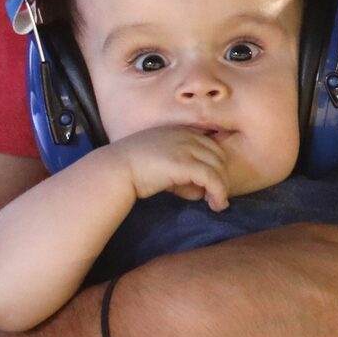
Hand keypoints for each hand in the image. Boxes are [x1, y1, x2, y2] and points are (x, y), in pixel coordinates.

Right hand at [109, 125, 237, 211]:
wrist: (115, 169)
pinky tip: (217, 205)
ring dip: (222, 188)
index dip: (216, 165)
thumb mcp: (163, 164)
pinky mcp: (184, 163)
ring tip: (218, 205)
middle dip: (222, 177)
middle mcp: (187, 135)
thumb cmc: (134, 169)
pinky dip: (219, 192)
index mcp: (181, 131)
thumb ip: (183, 174)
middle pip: (219, 155)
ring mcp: (186, 147)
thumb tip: (201, 192)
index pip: (212, 145)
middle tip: (218, 197)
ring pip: (218, 167)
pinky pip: (212, 178)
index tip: (213, 183)